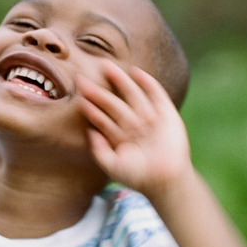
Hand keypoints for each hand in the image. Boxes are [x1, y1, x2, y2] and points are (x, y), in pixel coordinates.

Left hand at [75, 61, 192, 201]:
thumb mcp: (112, 166)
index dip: (91, 108)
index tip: (78, 96)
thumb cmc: (138, 177)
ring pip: (132, 96)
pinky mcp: (167, 114)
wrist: (165, 180)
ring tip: (105, 66)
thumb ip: (99, 150)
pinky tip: (135, 72)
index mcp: (121, 137)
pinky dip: (148, 83)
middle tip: (83, 78)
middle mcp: (134, 125)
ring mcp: (150, 118)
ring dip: (120, 81)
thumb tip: (89, 131)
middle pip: (114, 104)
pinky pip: (156, 95)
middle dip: (99, 92)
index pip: (103, 119)